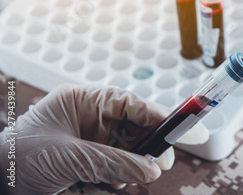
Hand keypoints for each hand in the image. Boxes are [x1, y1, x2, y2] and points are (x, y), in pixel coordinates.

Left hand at [0, 84, 208, 194]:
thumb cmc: (18, 158)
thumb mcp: (67, 157)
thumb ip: (112, 161)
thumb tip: (152, 168)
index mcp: (83, 101)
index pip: (128, 103)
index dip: (156, 114)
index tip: (180, 126)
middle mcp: (92, 117)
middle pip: (135, 126)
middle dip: (147, 145)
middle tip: (160, 163)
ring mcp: (92, 139)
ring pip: (130, 149)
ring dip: (132, 165)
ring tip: (120, 180)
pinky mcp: (91, 160)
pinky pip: (118, 166)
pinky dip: (120, 177)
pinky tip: (109, 185)